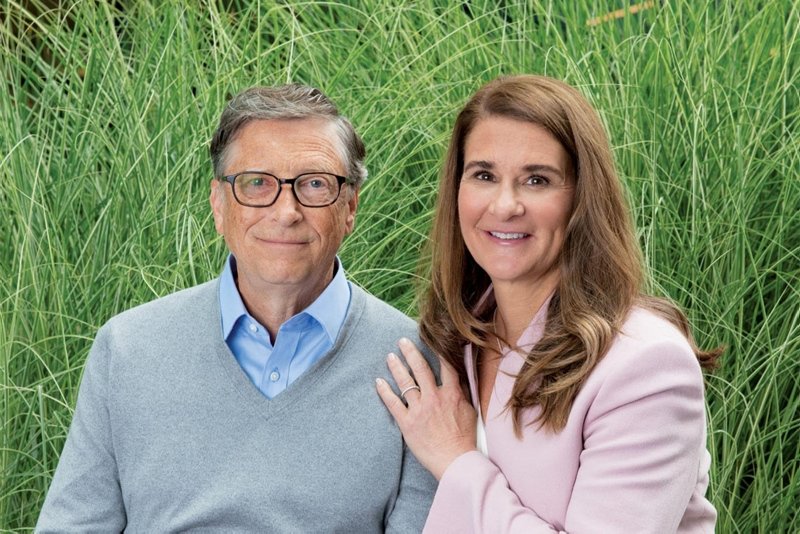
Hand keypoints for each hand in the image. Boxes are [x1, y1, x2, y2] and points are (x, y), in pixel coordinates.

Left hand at [376, 338, 476, 479]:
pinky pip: (393, 404)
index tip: (432, 338)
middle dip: (411, 352)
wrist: (454, 460)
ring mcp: (419, 410)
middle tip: (402, 341)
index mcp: (451, 394)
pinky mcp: (407, 423)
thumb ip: (462, 393)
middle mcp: (434, 397)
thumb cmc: (464, 438)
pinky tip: (378, 382)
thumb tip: (459, 378)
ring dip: (396, 367)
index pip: (445, 366)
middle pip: (420, 369)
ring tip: (390, 357)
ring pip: (405, 383)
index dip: (438, 350)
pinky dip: (385, 392)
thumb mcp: (470, 411)